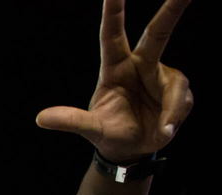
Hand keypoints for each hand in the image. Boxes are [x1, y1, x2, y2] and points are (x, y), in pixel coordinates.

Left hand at [36, 0, 193, 162]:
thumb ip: (71, 121)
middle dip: (173, 8)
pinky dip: (173, 119)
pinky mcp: (179, 90)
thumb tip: (40, 118)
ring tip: (160, 131)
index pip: (112, 35)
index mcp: (115, 67)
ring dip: (170, 109)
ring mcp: (162, 76)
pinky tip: (163, 130)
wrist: (132, 152)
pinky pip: (181, 101)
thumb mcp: (92, 128)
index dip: (113, 11)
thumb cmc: (110, 133)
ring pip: (175, 84)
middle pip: (159, 32)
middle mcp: (142, 65)